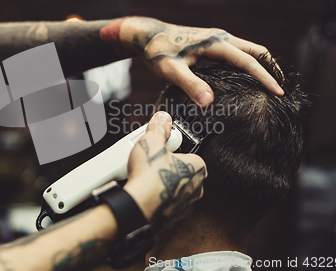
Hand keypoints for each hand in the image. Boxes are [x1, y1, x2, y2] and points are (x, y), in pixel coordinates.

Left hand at [120, 17, 283, 106]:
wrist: (148, 36)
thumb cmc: (158, 52)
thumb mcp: (171, 71)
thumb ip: (190, 85)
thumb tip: (209, 102)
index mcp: (215, 43)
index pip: (248, 61)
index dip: (265, 78)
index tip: (279, 93)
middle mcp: (220, 38)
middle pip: (256, 51)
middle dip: (271, 69)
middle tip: (281, 91)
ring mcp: (218, 39)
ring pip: (249, 50)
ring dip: (262, 65)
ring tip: (270, 86)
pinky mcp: (213, 43)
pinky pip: (238, 52)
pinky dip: (250, 64)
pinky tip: (248, 78)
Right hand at [124, 111, 206, 232]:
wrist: (138, 208)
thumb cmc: (150, 177)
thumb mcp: (152, 141)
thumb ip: (159, 128)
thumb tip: (162, 118)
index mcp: (198, 168)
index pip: (188, 153)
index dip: (171, 148)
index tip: (160, 146)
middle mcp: (195, 189)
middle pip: (179, 171)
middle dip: (164, 165)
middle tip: (149, 160)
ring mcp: (183, 205)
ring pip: (171, 188)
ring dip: (158, 181)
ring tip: (142, 174)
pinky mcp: (169, 217)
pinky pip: (161, 203)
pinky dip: (152, 197)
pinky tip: (140, 190)